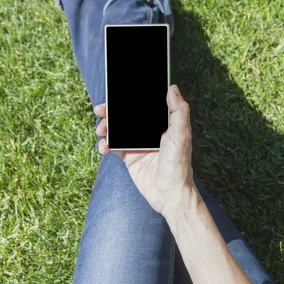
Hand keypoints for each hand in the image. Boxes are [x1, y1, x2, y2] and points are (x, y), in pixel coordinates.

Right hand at [93, 85, 195, 216]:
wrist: (170, 194)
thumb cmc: (180, 165)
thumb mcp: (182, 135)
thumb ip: (178, 111)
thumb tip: (173, 88)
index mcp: (161, 122)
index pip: (143, 104)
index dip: (129, 97)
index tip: (116, 93)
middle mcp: (148, 131)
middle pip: (125, 115)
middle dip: (111, 111)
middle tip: (100, 110)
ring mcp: (137, 143)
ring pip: (116, 128)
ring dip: (105, 126)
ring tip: (101, 130)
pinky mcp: (129, 157)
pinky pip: (113, 145)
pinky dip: (105, 144)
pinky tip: (104, 147)